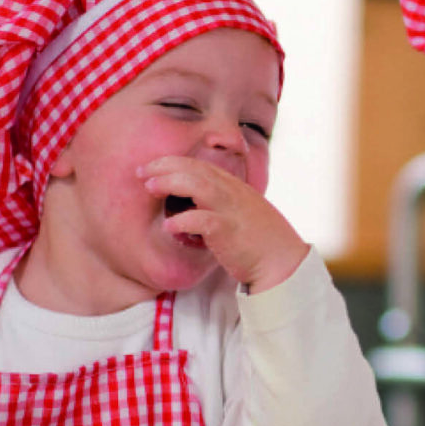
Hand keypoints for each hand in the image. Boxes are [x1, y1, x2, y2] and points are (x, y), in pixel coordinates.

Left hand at [141, 157, 309, 292]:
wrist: (283, 262)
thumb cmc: (261, 241)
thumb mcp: (242, 212)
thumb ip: (222, 202)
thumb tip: (195, 202)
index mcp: (235, 187)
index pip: (200, 164)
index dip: (172, 162)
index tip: (151, 168)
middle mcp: (233, 193)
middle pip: (194, 168)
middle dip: (164, 166)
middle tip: (141, 172)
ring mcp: (231, 210)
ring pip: (197, 184)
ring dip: (169, 183)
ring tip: (149, 188)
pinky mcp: (228, 231)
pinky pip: (201, 220)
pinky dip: (181, 221)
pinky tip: (168, 227)